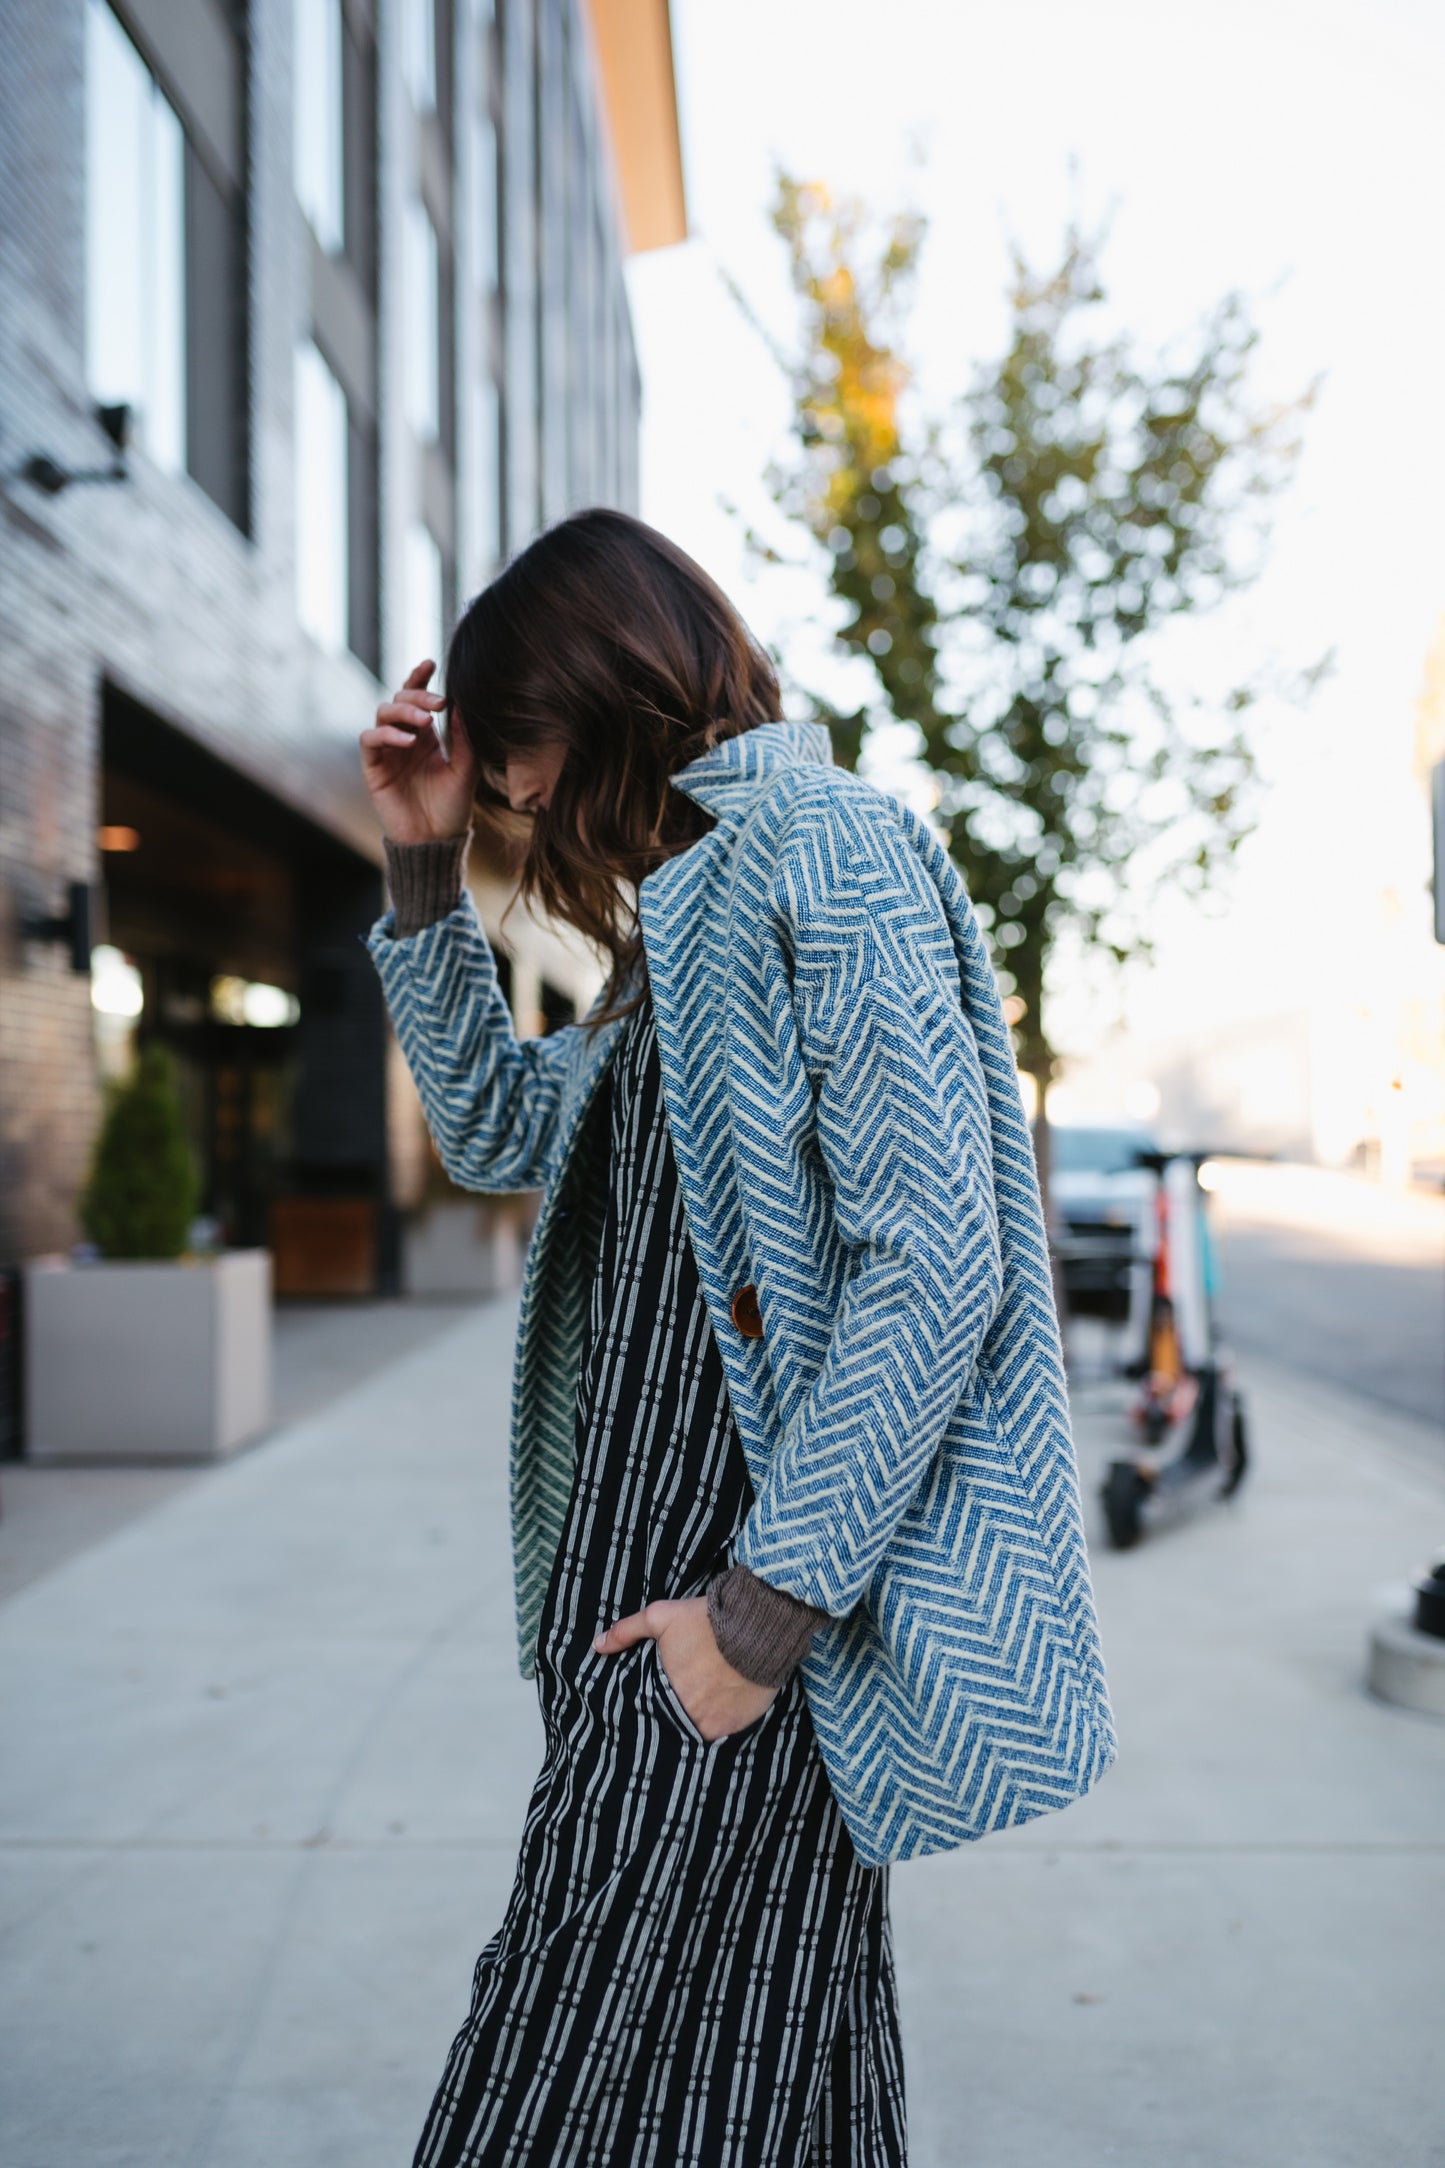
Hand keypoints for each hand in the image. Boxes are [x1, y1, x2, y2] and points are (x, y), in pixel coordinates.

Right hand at [359, 659, 478, 843]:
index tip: (431, 662)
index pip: (416, 697)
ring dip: (403, 711)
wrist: (436, 841)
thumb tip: (462, 702)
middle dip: (417, 694)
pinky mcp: (373, 768)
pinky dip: (387, 734)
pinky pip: (370, 740)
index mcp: (425, 736)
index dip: (419, 677)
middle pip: (398, 698)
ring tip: (425, 721)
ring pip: (382, 713)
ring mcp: (387, 752)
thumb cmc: (453, 806)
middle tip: (439, 703)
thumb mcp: (467, 769)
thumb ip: (464, 737)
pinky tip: (409, 742)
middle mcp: (403, 738)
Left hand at [594, 1597, 777, 1742]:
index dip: (648, 1712)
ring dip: (693, 1727)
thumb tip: (598, 1646)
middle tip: (673, 1712)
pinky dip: (717, 1727)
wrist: (757, 1625)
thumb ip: (627, 1631)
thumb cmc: (706, 1621)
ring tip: (696, 1714)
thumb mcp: (661, 1617)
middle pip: (672, 1727)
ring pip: (695, 1735)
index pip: (648, 1714)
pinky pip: (722, 1737)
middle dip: (670, 1721)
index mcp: (664, 1693)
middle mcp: (687, 1716)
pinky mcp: (737, 1727)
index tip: (650, 1708)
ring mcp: (713, 1725)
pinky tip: (717, 1714)